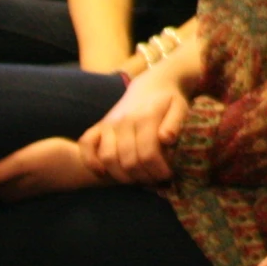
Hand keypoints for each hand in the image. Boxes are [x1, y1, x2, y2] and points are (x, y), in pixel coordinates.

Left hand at [0, 138, 106, 200]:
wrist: (92, 166)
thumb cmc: (56, 158)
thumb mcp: (23, 162)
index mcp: (8, 188)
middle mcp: (16, 192)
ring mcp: (30, 190)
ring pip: (1, 196)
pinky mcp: (41, 184)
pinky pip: (14, 192)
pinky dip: (3, 191)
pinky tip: (4, 189)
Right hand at [78, 69, 189, 183]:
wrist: (152, 85)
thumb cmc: (169, 101)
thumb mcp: (181, 108)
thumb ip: (175, 123)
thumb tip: (167, 139)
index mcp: (146, 117)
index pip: (148, 154)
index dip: (158, 170)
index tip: (167, 176)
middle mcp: (124, 121)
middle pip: (128, 160)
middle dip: (143, 176)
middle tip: (154, 180)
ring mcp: (109, 123)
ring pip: (108, 158)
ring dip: (122, 176)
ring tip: (138, 179)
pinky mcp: (99, 125)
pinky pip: (86, 144)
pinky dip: (90, 160)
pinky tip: (102, 173)